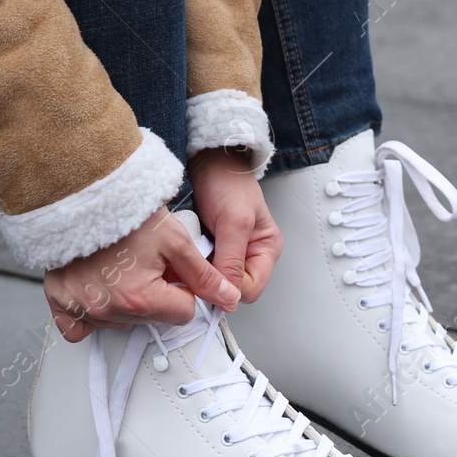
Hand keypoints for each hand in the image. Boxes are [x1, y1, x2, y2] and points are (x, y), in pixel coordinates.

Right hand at [44, 207, 239, 341]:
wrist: (81, 193)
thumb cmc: (125, 212)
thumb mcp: (175, 240)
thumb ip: (204, 276)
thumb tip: (229, 299)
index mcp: (141, 298)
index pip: (183, 313)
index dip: (184, 289)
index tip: (173, 270)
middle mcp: (109, 310)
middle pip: (152, 319)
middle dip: (156, 295)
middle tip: (145, 263)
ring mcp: (82, 309)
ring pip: (122, 321)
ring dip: (127, 302)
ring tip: (120, 267)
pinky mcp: (59, 302)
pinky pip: (78, 328)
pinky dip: (90, 315)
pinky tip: (98, 291)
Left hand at [187, 146, 282, 303]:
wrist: (206, 161)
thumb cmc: (227, 181)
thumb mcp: (234, 222)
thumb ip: (232, 261)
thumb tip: (229, 296)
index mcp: (266, 250)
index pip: (250, 290)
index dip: (229, 289)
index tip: (208, 280)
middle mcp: (250, 255)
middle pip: (231, 288)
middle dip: (213, 278)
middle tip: (199, 259)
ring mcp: (230, 252)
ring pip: (214, 280)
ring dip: (200, 269)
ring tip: (195, 247)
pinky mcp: (212, 249)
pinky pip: (201, 267)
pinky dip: (192, 260)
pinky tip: (189, 247)